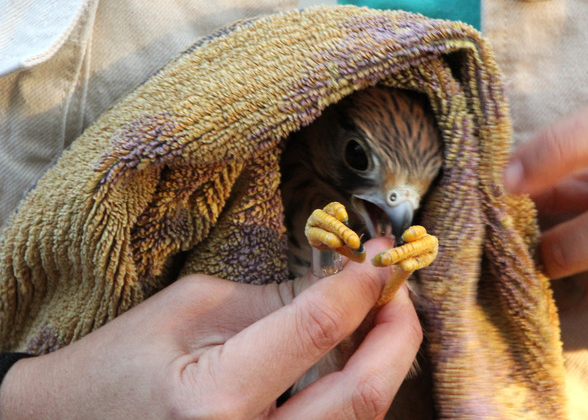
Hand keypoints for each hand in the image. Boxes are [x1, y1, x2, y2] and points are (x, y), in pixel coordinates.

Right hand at [0, 238, 421, 418]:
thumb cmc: (120, 362)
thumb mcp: (191, 309)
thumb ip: (275, 298)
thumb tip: (343, 279)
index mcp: (217, 398)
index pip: (318, 330)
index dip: (360, 286)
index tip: (378, 257)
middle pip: (363, 396)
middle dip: (397, 333)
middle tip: (397, 290)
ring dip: (385, 364)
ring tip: (382, 317)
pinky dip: (357, 392)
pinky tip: (355, 358)